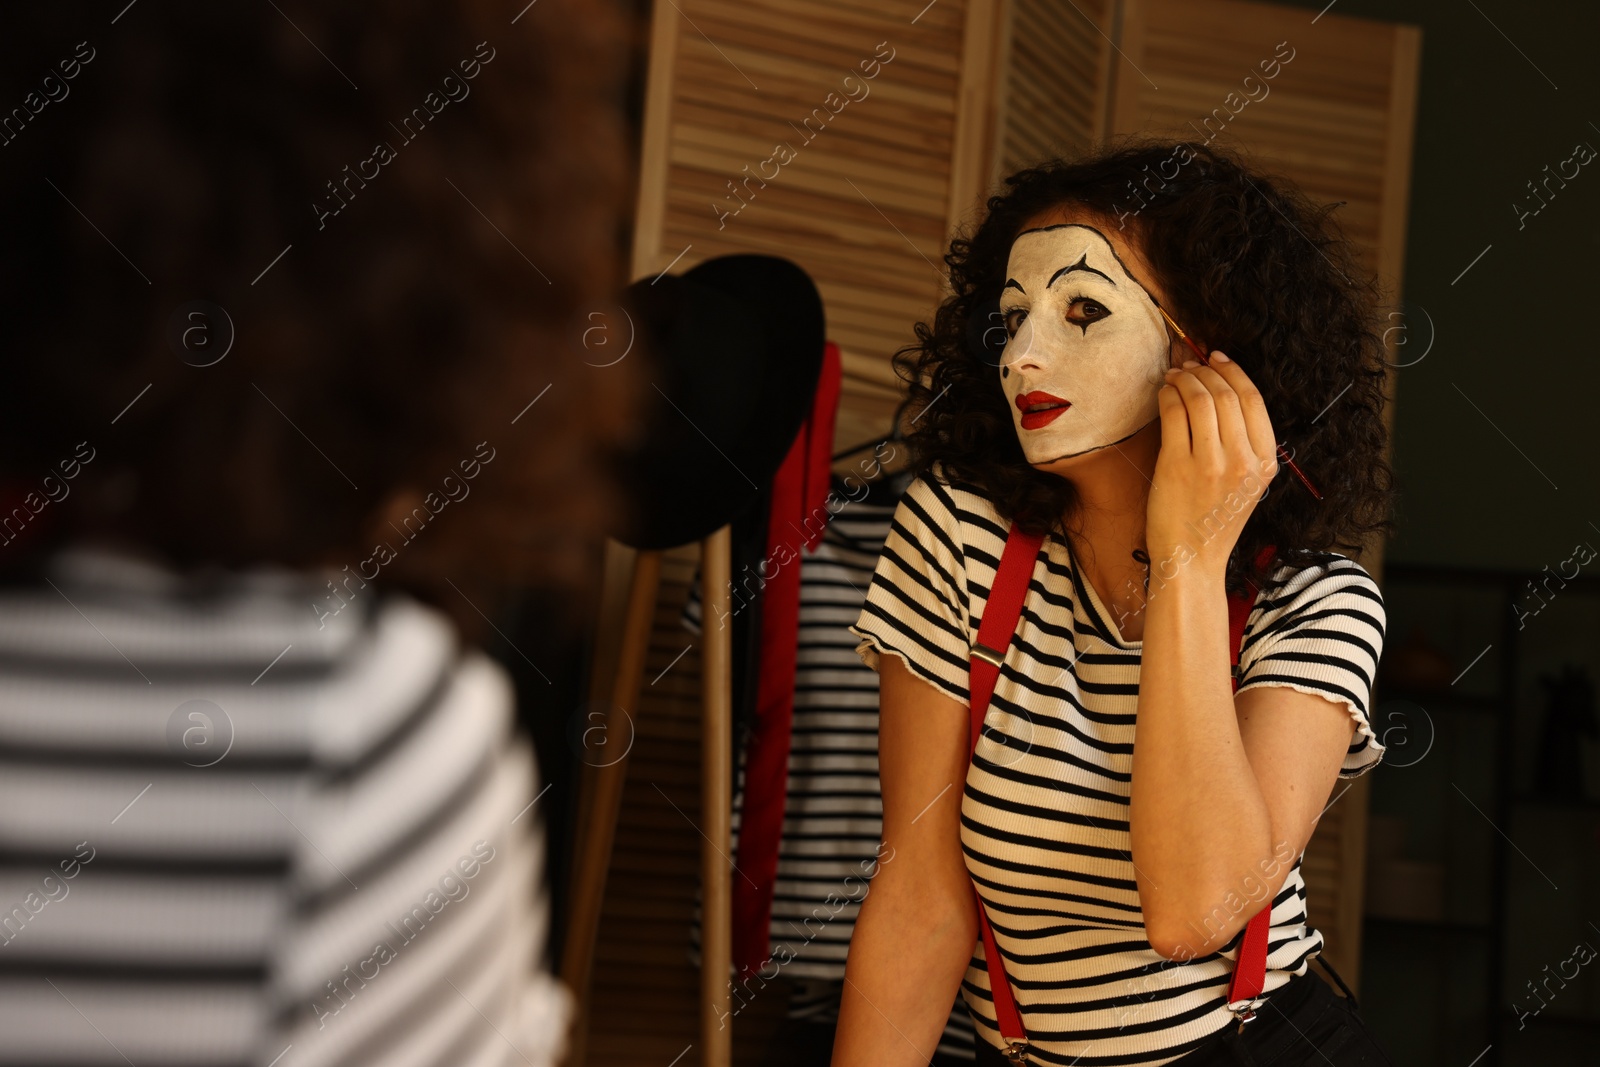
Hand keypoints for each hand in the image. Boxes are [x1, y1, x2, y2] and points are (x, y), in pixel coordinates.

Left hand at [1146, 353, 1278, 576]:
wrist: (1192, 560)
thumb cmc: (1213, 521)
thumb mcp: (1247, 484)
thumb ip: (1244, 443)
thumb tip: (1221, 390)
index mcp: (1265, 462)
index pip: (1254, 400)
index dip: (1233, 371)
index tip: (1216, 358)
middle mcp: (1243, 460)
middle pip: (1226, 393)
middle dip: (1205, 371)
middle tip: (1188, 365)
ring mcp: (1211, 463)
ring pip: (1200, 398)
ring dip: (1184, 379)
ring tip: (1173, 376)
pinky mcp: (1178, 466)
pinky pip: (1174, 414)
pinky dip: (1167, 395)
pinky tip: (1163, 394)